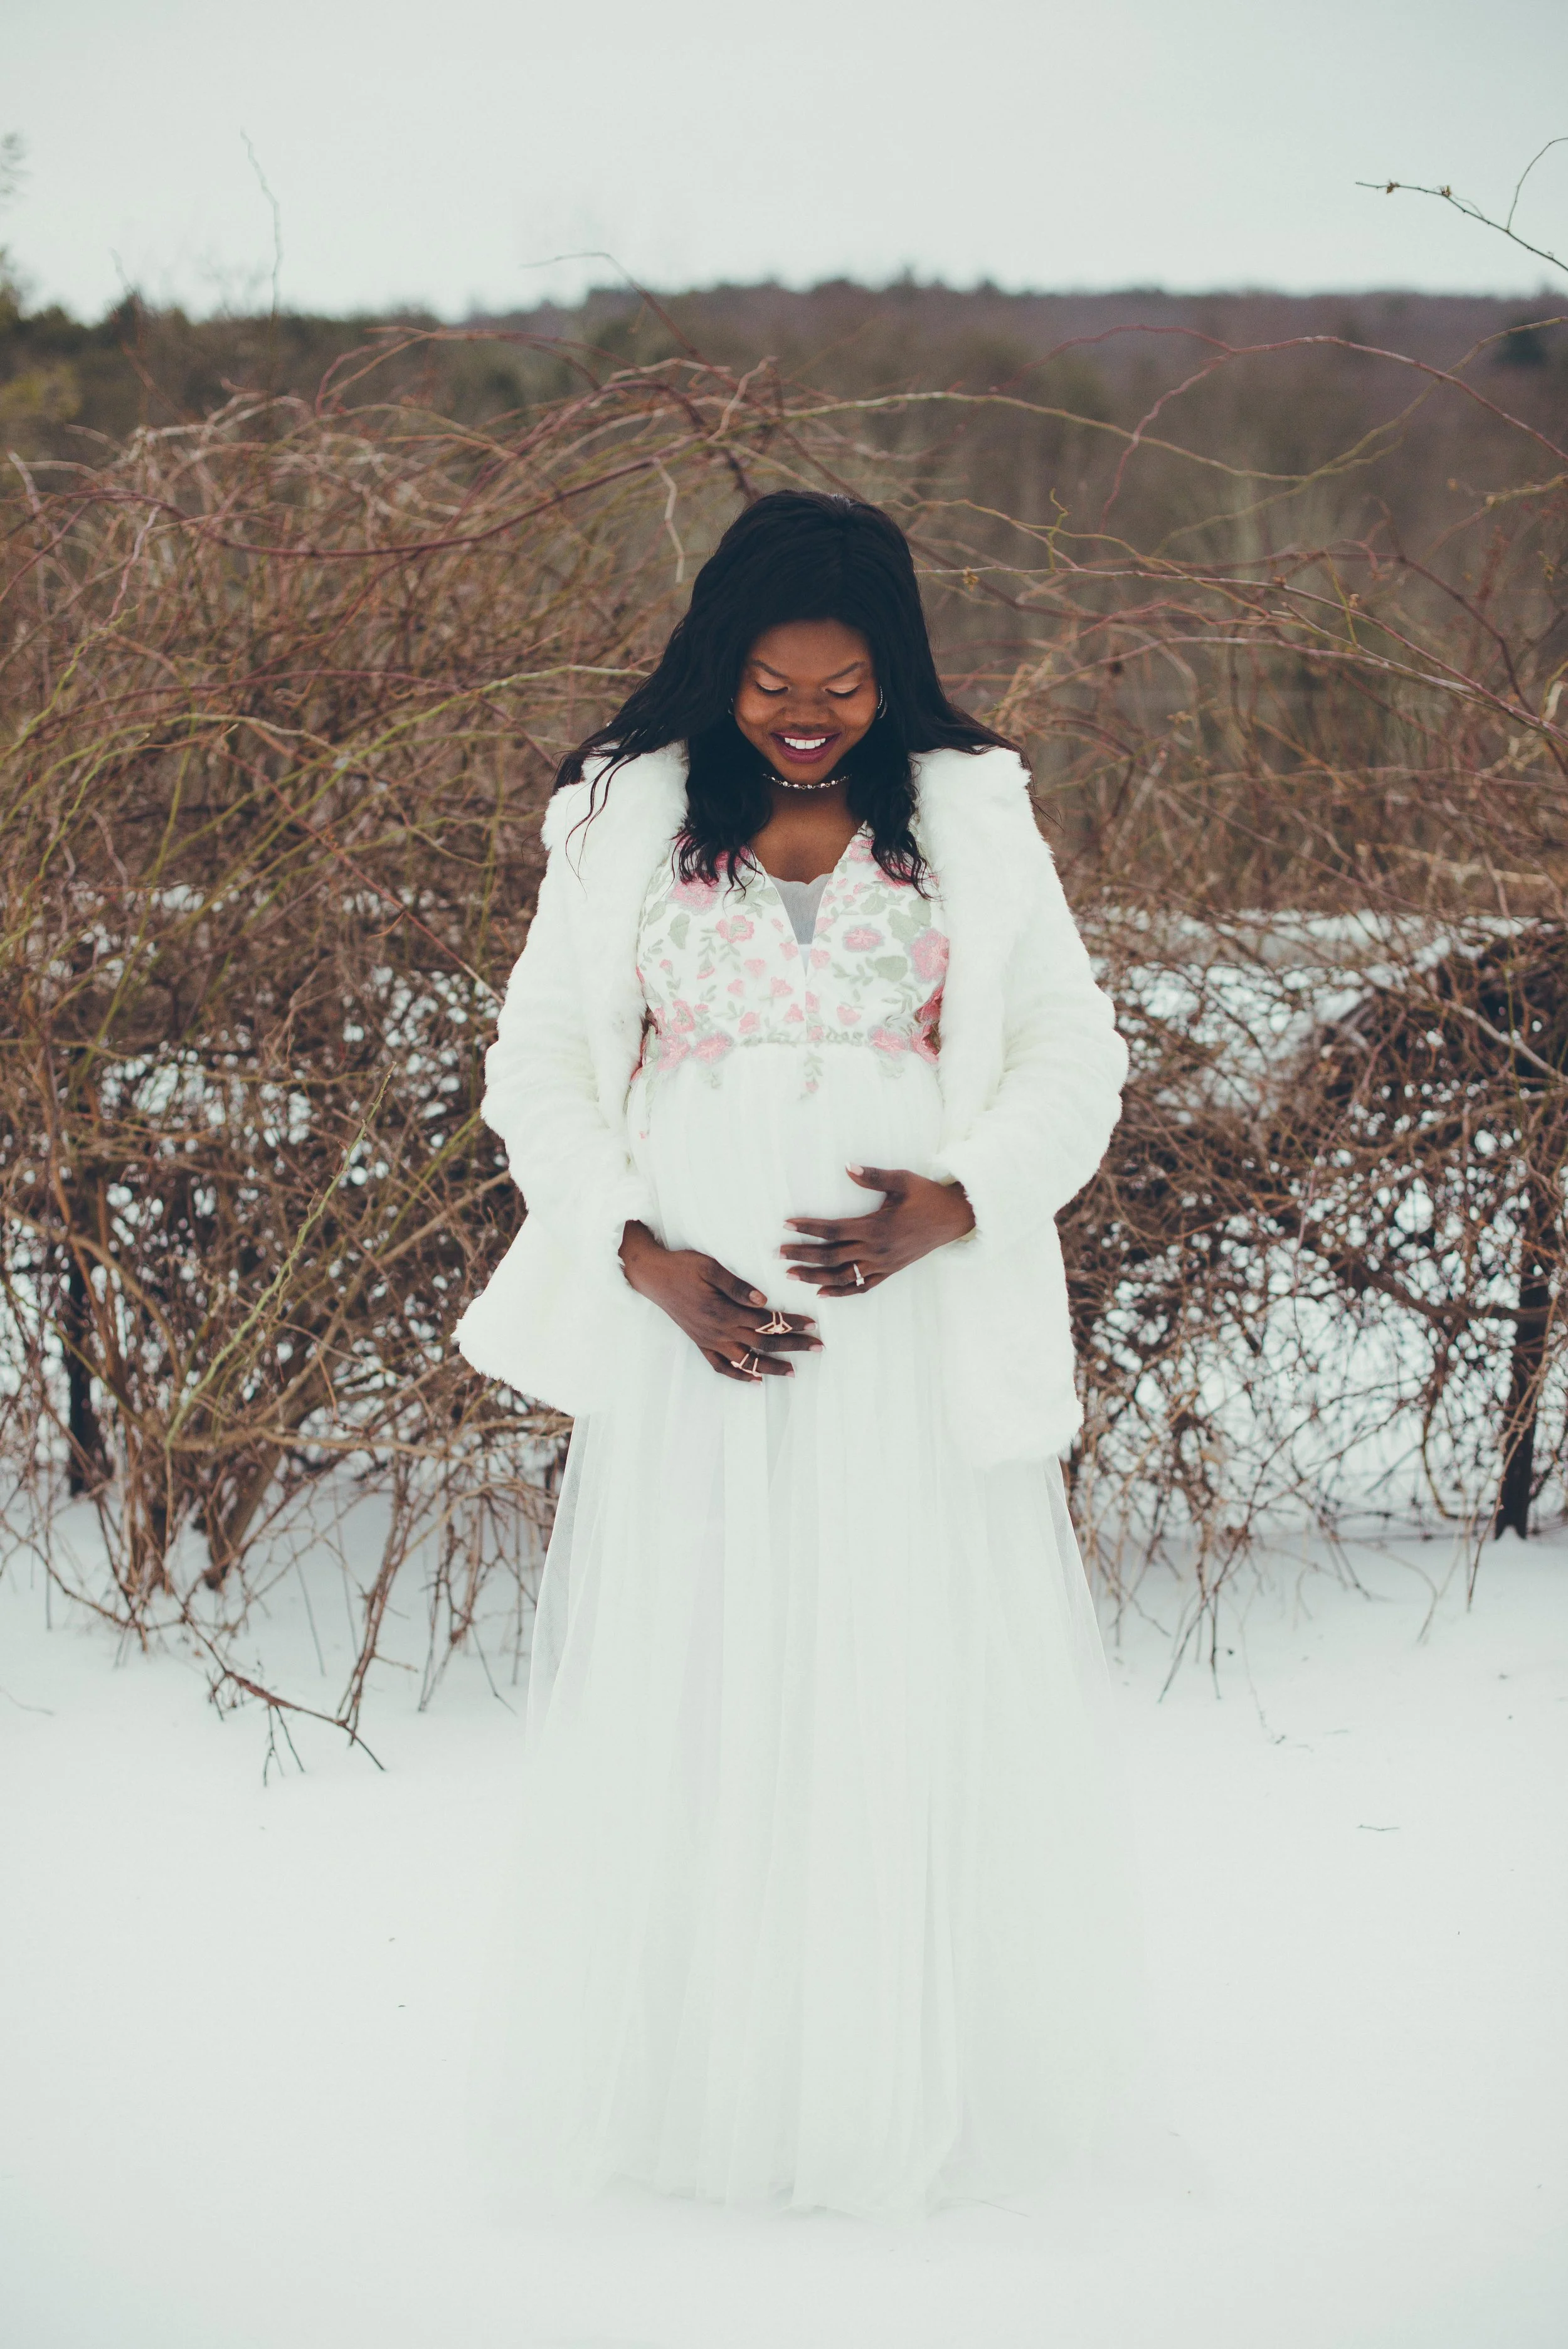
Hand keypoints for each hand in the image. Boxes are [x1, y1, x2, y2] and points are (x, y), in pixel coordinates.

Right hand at [619, 1221, 821, 1382]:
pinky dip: (740, 1376)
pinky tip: (756, 1380)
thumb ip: (738, 1286)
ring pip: (746, 1361)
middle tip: (818, 1347)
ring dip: (772, 1367)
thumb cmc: (682, 1267)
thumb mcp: (710, 1267)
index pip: (767, 1322)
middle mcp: (719, 1332)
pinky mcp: (701, 1344)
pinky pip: (721, 1367)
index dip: (792, 1323)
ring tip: (793, 1371)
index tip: (813, 1324)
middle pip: (763, 1344)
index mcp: (724, 1312)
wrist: (652, 1277)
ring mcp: (709, 1341)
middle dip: (794, 1346)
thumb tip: (764, 1300)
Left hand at [780, 1165, 974, 1296]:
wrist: (953, 1218)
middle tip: (777, 1253)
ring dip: (814, 1276)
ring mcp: (883, 1264)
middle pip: (831, 1255)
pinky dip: (840, 1292)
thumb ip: (873, 1177)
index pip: (833, 1230)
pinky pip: (862, 1287)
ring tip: (791, 1275)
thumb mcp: (902, 1180)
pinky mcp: (890, 1272)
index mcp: (876, 1227)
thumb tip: (847, 1168)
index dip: (808, 1227)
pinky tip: (821, 1293)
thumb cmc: (927, 1196)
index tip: (787, 1225)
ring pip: (842, 1276)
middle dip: (802, 1255)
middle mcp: (877, 1250)